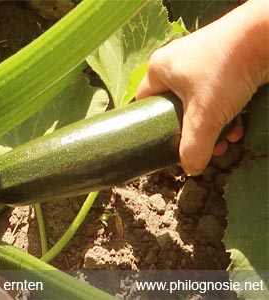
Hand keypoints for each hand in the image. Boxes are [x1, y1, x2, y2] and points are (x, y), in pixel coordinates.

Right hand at [137, 0, 267, 174]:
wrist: (265, 35)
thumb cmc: (224, 71)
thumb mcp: (204, 117)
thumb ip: (193, 148)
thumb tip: (191, 169)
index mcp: (158, 70)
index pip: (144, 103)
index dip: (150, 127)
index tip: (163, 143)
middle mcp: (176, 64)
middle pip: (174, 108)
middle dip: (190, 132)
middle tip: (199, 147)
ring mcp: (200, 62)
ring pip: (198, 104)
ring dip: (211, 127)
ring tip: (223, 142)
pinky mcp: (222, 64)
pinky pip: (216, 95)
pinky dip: (225, 113)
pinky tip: (237, 128)